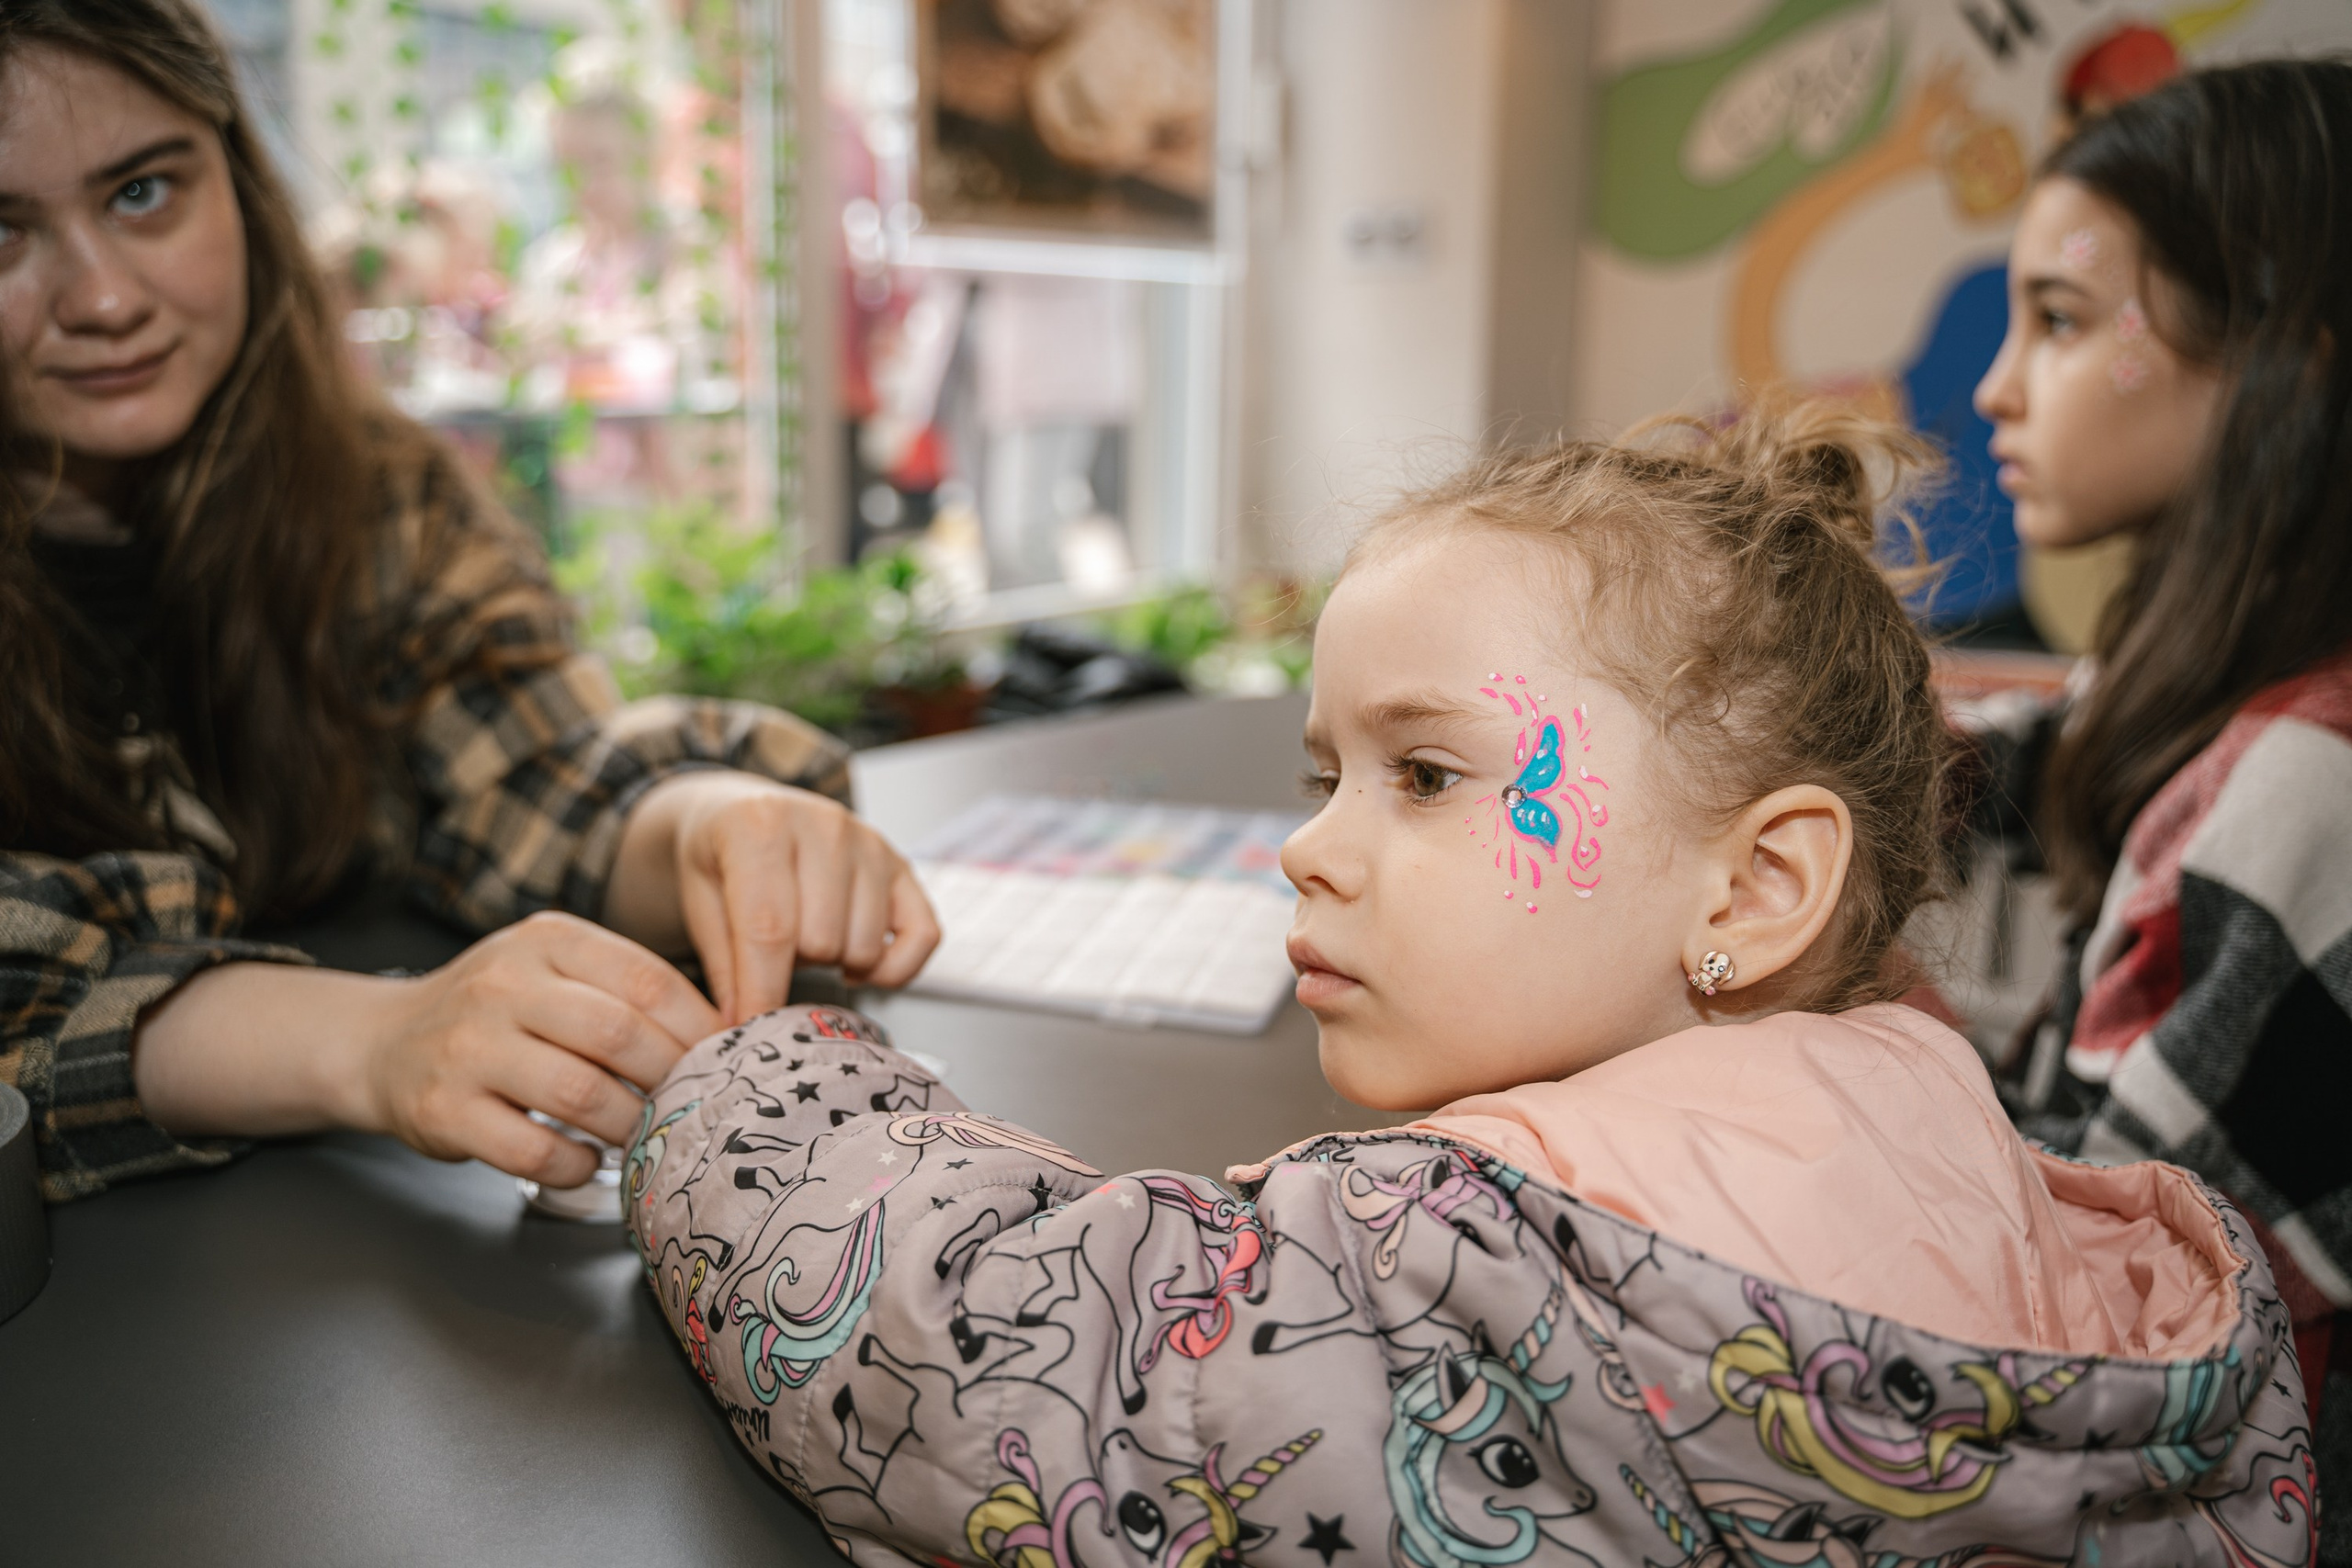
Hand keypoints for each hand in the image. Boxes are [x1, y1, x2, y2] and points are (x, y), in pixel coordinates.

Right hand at [349, 913, 720, 1186]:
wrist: (384, 1042)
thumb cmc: (494, 1011)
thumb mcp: (552, 967)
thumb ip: (623, 987)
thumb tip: (720, 1034)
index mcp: (547, 940)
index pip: (646, 979)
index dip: (698, 1025)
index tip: (724, 1057)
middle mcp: (504, 985)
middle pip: (619, 1035)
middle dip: (670, 1077)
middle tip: (693, 1103)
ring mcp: (469, 1048)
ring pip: (580, 1094)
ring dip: (629, 1124)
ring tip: (645, 1133)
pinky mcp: (445, 1110)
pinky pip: (533, 1149)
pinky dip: (577, 1164)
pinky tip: (589, 1160)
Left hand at [607, 771, 941, 1023]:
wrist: (744, 813)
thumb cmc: (719, 860)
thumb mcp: (698, 902)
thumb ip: (722, 963)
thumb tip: (741, 1027)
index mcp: (762, 825)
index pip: (770, 928)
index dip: (761, 990)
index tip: (749, 1031)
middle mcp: (825, 826)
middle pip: (821, 942)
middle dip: (791, 968)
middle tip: (770, 955)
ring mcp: (871, 843)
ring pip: (864, 946)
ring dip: (834, 964)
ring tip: (806, 944)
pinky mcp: (902, 865)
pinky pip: (924, 936)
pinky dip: (894, 968)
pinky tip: (856, 963)